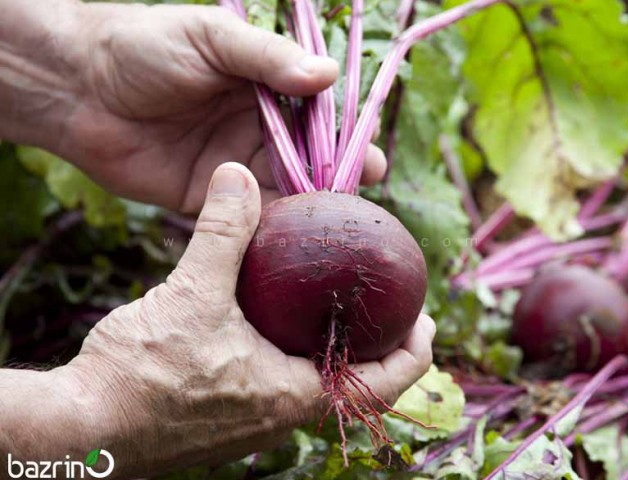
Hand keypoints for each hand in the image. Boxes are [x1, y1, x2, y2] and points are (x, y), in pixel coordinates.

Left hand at [0, 0, 386, 211]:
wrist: (77, 87)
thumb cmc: (144, 47)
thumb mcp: (212, 39)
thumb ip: (268, 59)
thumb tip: (327, 77)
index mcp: (263, 87)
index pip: (318, 116)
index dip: (345, 137)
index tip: (371, 158)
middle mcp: (255, 129)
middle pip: (308, 159)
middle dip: (337, 179)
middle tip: (363, 201)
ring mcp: (233, 166)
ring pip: (283, 190)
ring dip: (308, 207)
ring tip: (336, 227)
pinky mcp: (209, 198)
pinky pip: (247, 215)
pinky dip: (270, 226)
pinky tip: (292, 239)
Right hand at [37, 164, 432, 477]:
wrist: (83, 428)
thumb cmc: (140, 376)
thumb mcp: (190, 294)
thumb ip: (220, 233)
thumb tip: (238, 175)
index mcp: (293, 395)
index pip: (385, 382)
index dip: (416, 350)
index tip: (426, 317)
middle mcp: (282, 415)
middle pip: (358, 383)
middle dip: (379, 345)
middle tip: (387, 304)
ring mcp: (255, 419)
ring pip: (317, 383)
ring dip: (337, 348)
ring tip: (337, 305)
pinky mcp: (228, 414)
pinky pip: (281, 383)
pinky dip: (297, 352)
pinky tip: (278, 319)